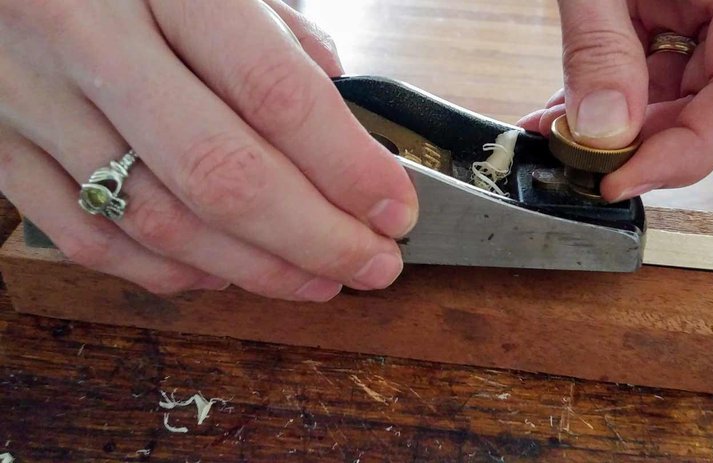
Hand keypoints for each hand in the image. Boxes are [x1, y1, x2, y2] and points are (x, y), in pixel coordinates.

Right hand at [0, 0, 417, 300]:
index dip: (348, 168)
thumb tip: (332, 101)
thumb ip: (270, 31)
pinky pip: (89, 240)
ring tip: (317, 280)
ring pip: (160, 223)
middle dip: (315, 239)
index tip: (394, 211)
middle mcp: (88, 39)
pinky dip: (168, 273)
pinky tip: (224, 274)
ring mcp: (32, 99)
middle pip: (223, 176)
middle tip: (372, 265)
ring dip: (255, 269)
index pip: (275, 93)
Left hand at [519, 0, 712, 201]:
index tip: (624, 180)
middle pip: (711, 107)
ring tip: (559, 141)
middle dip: (643, 147)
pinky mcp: (660, 25)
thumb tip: (603, 133)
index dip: (690, 149)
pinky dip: (600, 106)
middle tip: (584, 166)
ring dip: (614, 135)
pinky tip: (560, 118)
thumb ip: (600, 49)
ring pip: (671, 104)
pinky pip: (642, 81)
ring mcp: (697, 20)